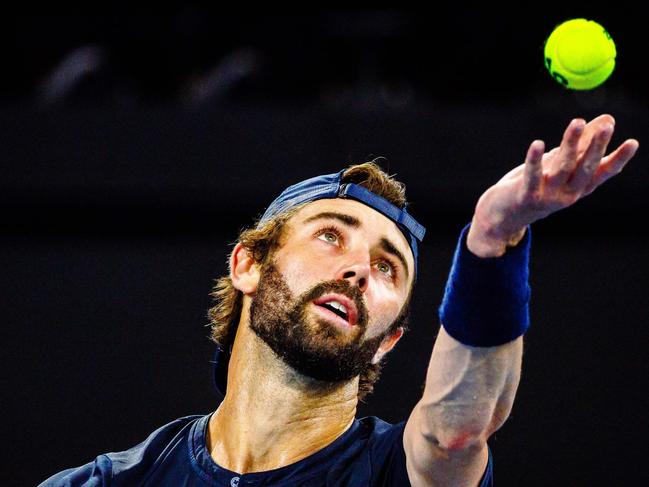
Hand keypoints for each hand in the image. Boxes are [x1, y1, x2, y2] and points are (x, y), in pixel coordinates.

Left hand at [467, 114, 638, 256]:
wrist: (503, 215)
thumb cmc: (536, 185)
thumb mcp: (560, 166)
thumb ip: (581, 146)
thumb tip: (606, 119)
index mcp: (578, 188)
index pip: (602, 172)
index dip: (617, 159)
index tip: (633, 142)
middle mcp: (567, 194)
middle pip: (584, 168)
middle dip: (596, 147)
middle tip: (608, 126)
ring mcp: (547, 197)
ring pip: (561, 167)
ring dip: (570, 144)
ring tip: (577, 122)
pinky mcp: (526, 196)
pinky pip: (531, 176)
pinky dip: (534, 160)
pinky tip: (537, 143)